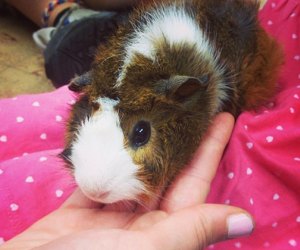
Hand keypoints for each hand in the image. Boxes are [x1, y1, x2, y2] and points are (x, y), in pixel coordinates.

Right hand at [1, 113, 253, 249]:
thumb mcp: (148, 249)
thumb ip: (193, 230)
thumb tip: (246, 222)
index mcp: (164, 232)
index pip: (195, 183)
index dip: (211, 150)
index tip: (224, 118)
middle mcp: (142, 222)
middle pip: (167, 171)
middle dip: (181, 139)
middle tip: (191, 106)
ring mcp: (111, 214)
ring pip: (135, 170)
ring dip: (146, 142)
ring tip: (157, 111)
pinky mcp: (83, 207)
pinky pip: (101, 173)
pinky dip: (109, 153)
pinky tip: (117, 133)